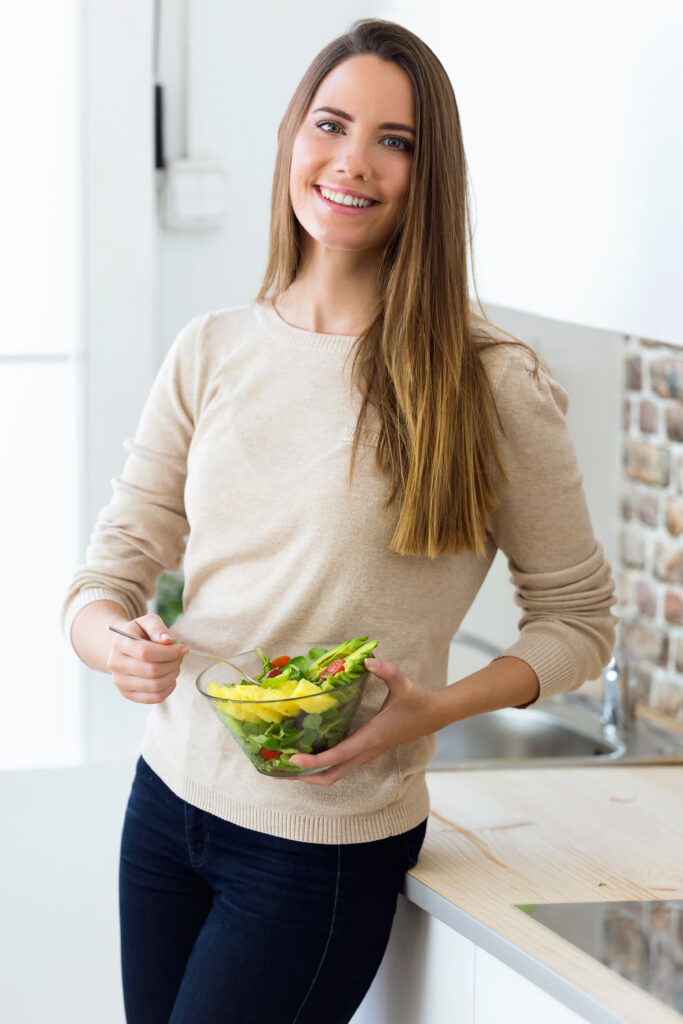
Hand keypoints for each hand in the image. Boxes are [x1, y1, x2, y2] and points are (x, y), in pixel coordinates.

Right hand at [106, 613, 188, 703]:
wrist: (124, 648)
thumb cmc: (139, 634)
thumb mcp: (147, 622)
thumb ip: (157, 627)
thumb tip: (168, 641)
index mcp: (120, 644)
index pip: (146, 652)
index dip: (169, 652)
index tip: (183, 648)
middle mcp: (116, 664)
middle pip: (152, 670)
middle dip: (173, 663)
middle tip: (180, 657)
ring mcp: (120, 682)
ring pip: (155, 686)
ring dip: (173, 676)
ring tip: (175, 666)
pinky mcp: (127, 694)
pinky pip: (154, 698)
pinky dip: (168, 689)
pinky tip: (170, 678)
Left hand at [290, 658, 436, 785]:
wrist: (433, 715)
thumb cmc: (416, 701)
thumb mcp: (403, 683)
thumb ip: (388, 670)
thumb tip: (369, 662)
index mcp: (370, 738)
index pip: (337, 756)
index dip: (314, 760)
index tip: (293, 758)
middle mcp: (366, 752)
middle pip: (332, 776)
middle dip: (306, 776)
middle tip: (280, 771)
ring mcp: (367, 754)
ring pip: (336, 774)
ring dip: (313, 774)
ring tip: (288, 765)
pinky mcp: (367, 751)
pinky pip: (341, 765)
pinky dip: (324, 766)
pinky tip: (310, 753)